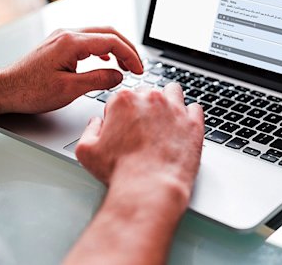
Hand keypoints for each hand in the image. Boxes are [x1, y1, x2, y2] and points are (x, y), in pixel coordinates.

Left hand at [0, 27, 142, 114]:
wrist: (4, 89)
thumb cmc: (29, 91)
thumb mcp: (69, 90)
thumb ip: (98, 80)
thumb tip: (118, 75)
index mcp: (71, 42)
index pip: (111, 41)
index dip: (130, 55)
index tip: (139, 70)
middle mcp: (67, 34)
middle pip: (108, 33)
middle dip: (127, 49)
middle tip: (138, 66)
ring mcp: (62, 37)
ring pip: (98, 35)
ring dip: (116, 48)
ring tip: (126, 65)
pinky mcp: (59, 44)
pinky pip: (87, 40)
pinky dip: (102, 49)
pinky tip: (106, 60)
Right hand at [65, 84, 203, 264]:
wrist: (149, 188)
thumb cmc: (120, 171)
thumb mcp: (86, 151)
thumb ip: (89, 130)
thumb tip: (96, 122)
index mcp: (124, 100)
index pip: (121, 98)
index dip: (119, 114)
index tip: (122, 127)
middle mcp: (151, 99)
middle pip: (147, 93)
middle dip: (143, 107)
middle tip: (142, 128)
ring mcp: (175, 109)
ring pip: (173, 92)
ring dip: (168, 102)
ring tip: (164, 121)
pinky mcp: (193, 123)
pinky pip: (195, 108)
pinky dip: (189, 115)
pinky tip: (182, 127)